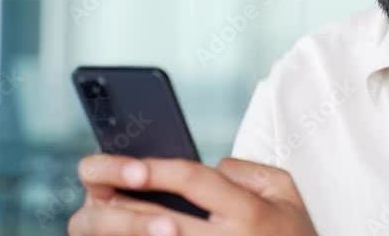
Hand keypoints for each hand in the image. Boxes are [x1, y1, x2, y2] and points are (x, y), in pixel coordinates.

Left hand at [68, 154, 318, 235]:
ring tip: (97, 212)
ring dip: (120, 230)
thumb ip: (248, 170)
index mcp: (247, 212)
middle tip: (94, 183)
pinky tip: (122, 233)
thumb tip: (211, 166)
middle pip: (158, 220)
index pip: (194, 181)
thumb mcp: (286, 192)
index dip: (157, 169)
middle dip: (119, 202)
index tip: (129, 161)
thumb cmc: (294, 234)